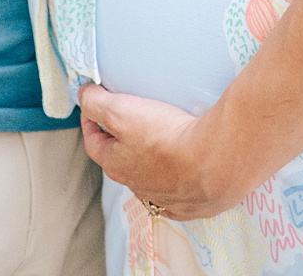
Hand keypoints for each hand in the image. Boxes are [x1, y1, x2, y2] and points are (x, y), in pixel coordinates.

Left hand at [78, 84, 249, 221]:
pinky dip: (179, 182)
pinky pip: (181, 195)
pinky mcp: (196, 206)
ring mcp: (168, 201)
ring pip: (152, 180)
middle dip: (121, 141)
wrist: (218, 161)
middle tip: (130, 120)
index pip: (94, 143)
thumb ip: (95, 102)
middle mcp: (139, 188)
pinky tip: (187, 171)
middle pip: (123, 162)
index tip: (95, 106)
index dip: (91, 120)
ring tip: (163, 141)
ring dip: (151, 162)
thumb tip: (84, 96)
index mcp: (116, 166)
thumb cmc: (166, 137)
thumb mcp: (120, 110)